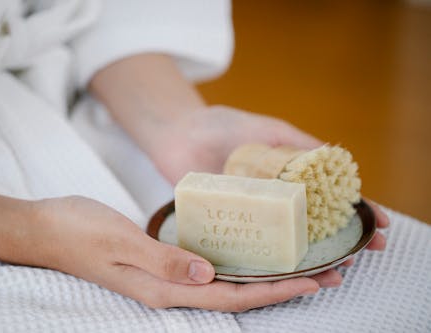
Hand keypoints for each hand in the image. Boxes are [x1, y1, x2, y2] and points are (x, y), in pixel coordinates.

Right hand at [33, 195, 341, 311]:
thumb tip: (208, 274)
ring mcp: (164, 279)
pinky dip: (236, 266)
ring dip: (263, 279)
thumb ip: (162, 261)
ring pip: (225, 285)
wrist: (45, 228)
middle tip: (325, 276)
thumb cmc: (77, 230)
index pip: (228, 297)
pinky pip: (207, 270)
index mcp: (161, 289)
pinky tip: (249, 256)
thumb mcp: (118, 241)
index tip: (312, 281)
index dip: (272, 292)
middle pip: (235, 296)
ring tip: (299, 268)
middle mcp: (168, 290)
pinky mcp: (160, 264)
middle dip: (280, 289)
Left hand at [150, 105, 387, 256]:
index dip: (355, 211)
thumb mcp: (267, 130)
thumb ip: (297, 144)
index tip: (378, 225)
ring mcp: (250, 215)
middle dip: (338, 244)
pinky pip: (249, 246)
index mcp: (288, 178)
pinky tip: (284, 271)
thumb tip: (336, 157)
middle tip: (357, 256)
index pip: (328, 198)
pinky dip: (267, 260)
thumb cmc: (222, 126)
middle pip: (311, 226)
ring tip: (330, 273)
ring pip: (284, 242)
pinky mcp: (225, 224)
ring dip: (309, 259)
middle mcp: (272, 200)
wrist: (178, 133)